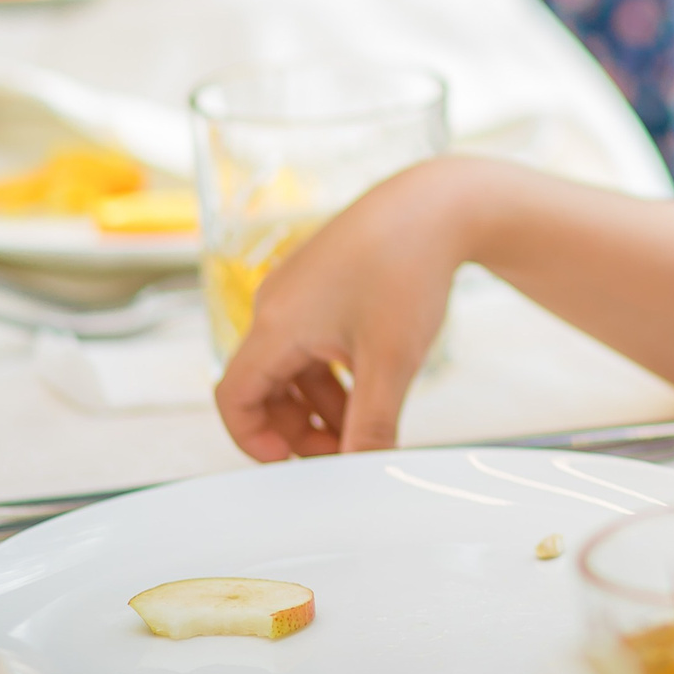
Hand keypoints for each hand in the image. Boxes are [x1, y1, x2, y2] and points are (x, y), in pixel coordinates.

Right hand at [211, 159, 481, 458]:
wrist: (439, 202)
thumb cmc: (409, 267)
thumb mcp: (392, 359)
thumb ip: (373, 424)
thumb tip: (365, 471)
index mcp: (277, 323)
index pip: (234, 398)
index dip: (254, 440)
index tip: (291, 466)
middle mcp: (277, 304)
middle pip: (263, 386)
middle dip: (296, 427)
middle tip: (342, 452)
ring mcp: (299, 290)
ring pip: (292, 365)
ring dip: (319, 402)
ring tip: (363, 424)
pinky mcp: (323, 280)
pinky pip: (311, 340)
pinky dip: (332, 371)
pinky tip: (369, 387)